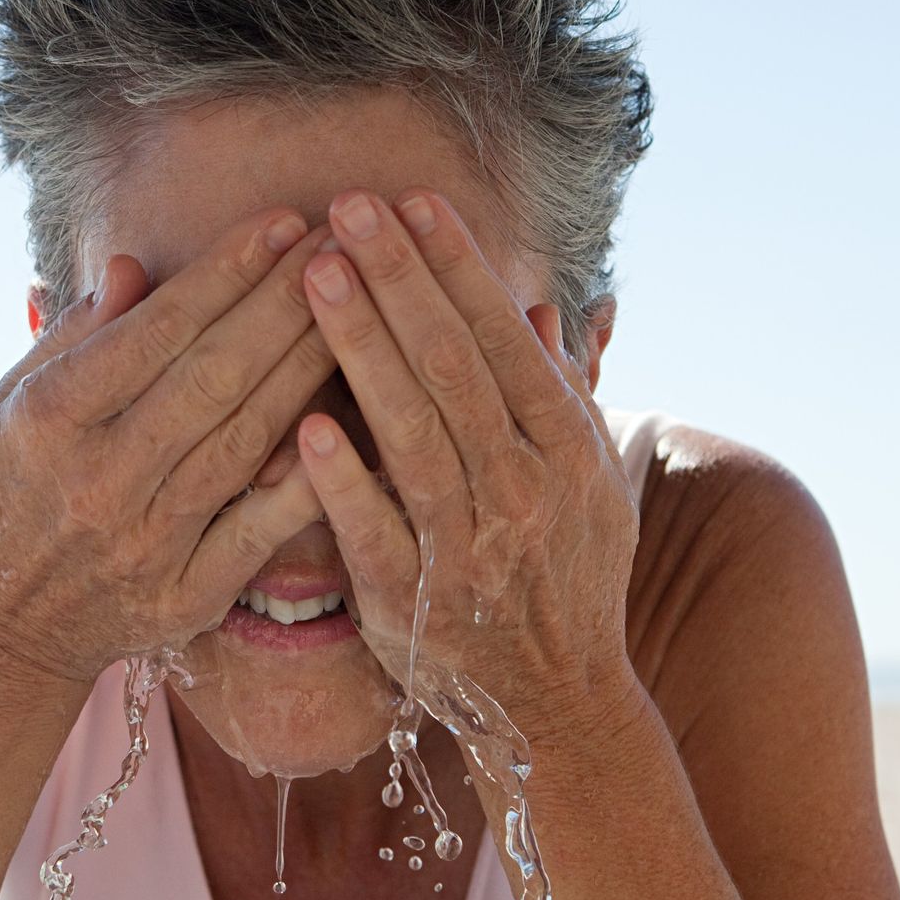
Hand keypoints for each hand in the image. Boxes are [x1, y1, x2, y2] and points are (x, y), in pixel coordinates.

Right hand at [0, 208, 338, 682]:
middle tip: (343, 240)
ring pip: (246, 437)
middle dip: (285, 300)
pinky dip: (307, 477)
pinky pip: (260, 528)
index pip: (155, 331)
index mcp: (51, 420)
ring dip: (308, 364)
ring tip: (359, 302)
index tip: (283, 222)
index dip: (226, 272)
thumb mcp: (8, 404)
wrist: (1, 626)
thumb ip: (73, 335)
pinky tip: (351, 418)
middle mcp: (100, 477)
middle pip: (213, 374)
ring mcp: (147, 540)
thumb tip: (136, 264)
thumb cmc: (10, 492)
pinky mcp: (187, 593)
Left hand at [294, 187, 639, 721]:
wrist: (558, 698)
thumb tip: (537, 310)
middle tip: (348, 206)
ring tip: (315, 273)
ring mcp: (468, 549)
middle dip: (400, 280)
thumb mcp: (593, 482)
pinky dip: (344, 481)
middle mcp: (524, 491)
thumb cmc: (569, 573)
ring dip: (363, 349)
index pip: (504, 340)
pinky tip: (306, 422)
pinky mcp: (414, 605)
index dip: (458, 268)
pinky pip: (376, 536)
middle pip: (453, 368)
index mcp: (566, 451)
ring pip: (412, 434)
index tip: (414, 202)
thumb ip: (563, 395)